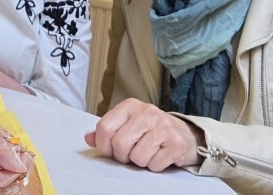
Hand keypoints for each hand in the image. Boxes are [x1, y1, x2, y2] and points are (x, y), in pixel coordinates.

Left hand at [84, 98, 203, 170]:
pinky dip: (154, 166)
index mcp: (130, 105)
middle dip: (122, 156)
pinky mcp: (176, 143)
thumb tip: (88, 138)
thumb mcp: (127, 125)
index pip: (104, 127)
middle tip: (130, 154)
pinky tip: (159, 156)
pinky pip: (154, 165)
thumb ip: (107, 131)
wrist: (185, 134)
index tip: (109, 150)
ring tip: (147, 152)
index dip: (103, 144)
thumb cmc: (150, 130)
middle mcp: (147, 112)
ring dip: (139, 162)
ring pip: (137, 157)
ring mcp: (163, 127)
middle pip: (120, 144)